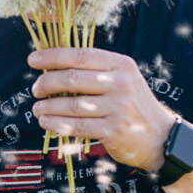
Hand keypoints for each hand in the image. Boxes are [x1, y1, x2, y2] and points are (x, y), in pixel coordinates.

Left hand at [28, 46, 176, 170]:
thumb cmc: (133, 106)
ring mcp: (118, 107)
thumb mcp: (123, 80)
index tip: (32, 61)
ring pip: (72, 104)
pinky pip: (77, 126)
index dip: (52, 57)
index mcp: (121, 65)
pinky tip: (46, 122)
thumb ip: (95, 71)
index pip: (80, 56)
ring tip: (37, 109)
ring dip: (48, 107)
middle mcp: (121, 83)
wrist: (160, 137)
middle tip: (35, 89)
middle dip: (47, 83)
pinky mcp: (114, 130)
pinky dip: (57, 124)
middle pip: (72, 79)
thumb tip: (53, 67)